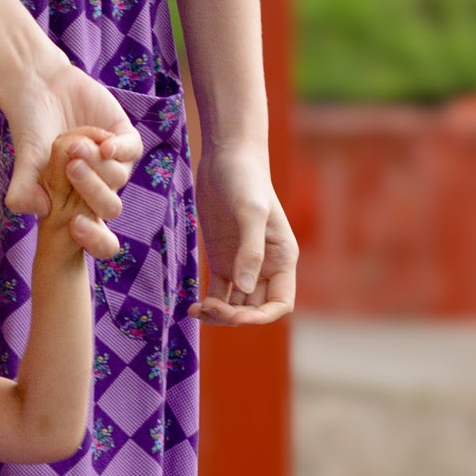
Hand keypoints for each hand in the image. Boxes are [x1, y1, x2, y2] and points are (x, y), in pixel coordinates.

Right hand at [4, 64, 139, 260]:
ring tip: (73, 145)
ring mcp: (114, 162)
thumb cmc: (31, 131)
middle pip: (110, 208)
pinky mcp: (124, 137)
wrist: (40, 89)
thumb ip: (24, 190)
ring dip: (97, 164)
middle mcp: (99, 187)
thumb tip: (43, 211)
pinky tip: (104, 144)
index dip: (94, 240)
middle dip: (93, 192)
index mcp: (77, 204)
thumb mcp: (25, 163)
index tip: (75, 227)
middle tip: (70, 169)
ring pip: (118, 177)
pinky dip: (120, 150)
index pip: (98, 238)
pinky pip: (131, 151)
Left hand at [194, 144, 296, 324]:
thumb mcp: (250, 213)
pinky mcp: (221, 260)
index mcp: (282, 259)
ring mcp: (242, 264)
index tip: (238, 316)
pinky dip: (208, 304)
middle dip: (235, 316)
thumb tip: (245, 289)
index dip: (262, 317)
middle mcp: (265, 266)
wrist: (226, 158)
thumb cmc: (245, 180)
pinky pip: (218, 292)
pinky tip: (192, 307)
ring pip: (236, 304)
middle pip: (255, 308)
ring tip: (198, 308)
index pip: (281, 303)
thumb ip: (250, 251)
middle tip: (210, 307)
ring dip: (220, 314)